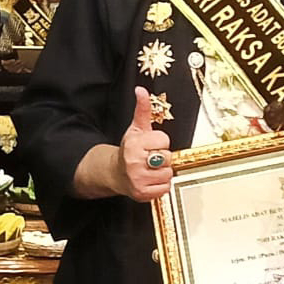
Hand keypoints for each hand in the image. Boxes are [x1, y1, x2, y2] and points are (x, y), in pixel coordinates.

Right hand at [117, 86, 172, 201]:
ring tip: (151, 169)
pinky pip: (165, 188)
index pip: (164, 140)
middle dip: (162, 157)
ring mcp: (138, 179)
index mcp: (134, 144)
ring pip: (168, 173)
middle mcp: (135, 162)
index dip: (160, 142)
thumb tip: (141, 90)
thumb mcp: (135, 128)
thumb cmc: (129, 150)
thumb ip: (142, 109)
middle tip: (151, 158)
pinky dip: (160, 185)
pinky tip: (150, 179)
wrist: (115, 173)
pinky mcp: (142, 193)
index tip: (151, 144)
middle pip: (168, 157)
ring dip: (162, 172)